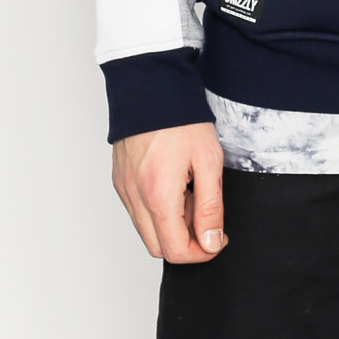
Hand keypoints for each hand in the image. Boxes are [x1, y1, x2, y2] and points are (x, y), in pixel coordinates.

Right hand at [111, 121, 228, 262]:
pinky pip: (137, 211)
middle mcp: (135, 197)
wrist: (152, 85)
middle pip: (158, 248)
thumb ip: (210, 207)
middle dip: (186, 241)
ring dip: (171, 225)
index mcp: (158, 195)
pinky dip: (157, 210)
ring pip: (146, 231)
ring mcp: (124, 189)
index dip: (201, 253)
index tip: (218, 237)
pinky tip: (174, 184)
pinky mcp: (120, 180)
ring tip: (190, 191)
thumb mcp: (209, 161)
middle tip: (205, 212)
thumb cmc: (182, 119)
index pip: (176, 251)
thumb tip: (211, 243)